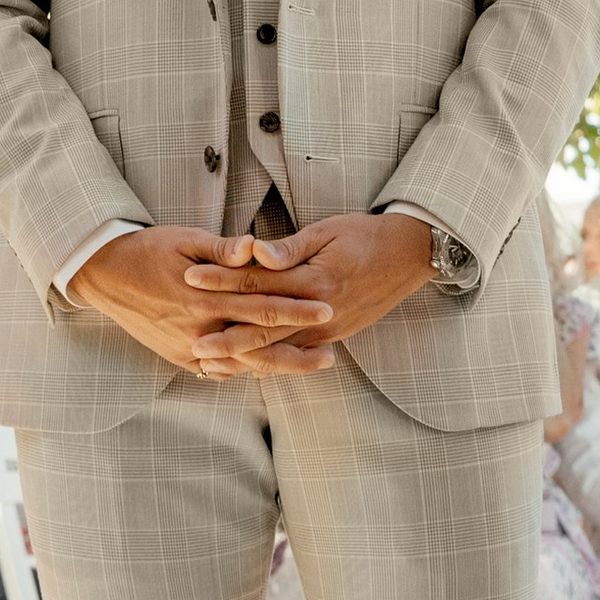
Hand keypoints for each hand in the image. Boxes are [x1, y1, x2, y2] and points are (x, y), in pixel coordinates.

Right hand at [70, 226, 311, 376]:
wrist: (105, 274)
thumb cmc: (149, 250)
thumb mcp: (186, 241)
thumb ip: (224, 250)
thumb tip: (254, 246)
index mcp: (206, 297)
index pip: (263, 307)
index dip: (297, 309)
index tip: (327, 308)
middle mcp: (200, 329)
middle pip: (260, 345)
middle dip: (299, 348)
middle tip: (332, 353)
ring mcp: (189, 348)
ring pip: (244, 365)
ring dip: (279, 366)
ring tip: (310, 363)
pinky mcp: (179, 358)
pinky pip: (220, 371)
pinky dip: (247, 371)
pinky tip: (269, 369)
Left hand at [173, 211, 439, 376]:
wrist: (409, 255)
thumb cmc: (364, 236)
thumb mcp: (326, 232)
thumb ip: (289, 248)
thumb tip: (256, 252)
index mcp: (314, 280)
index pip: (258, 281)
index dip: (222, 279)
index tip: (190, 278)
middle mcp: (320, 312)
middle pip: (263, 326)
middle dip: (226, 336)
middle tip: (192, 343)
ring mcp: (328, 329)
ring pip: (278, 348)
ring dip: (244, 357)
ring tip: (212, 363)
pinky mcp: (334, 337)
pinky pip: (296, 354)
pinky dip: (270, 362)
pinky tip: (247, 367)